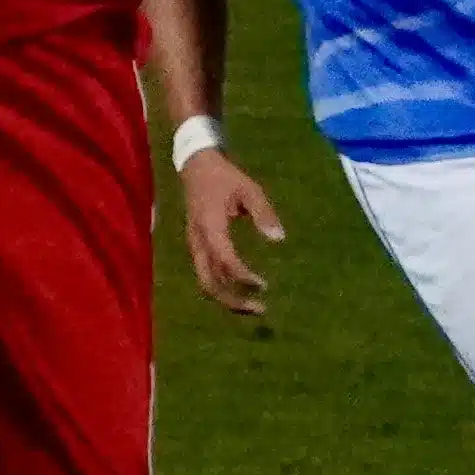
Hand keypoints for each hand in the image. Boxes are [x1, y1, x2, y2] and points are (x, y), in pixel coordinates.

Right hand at [176, 140, 289, 321]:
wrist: (196, 166)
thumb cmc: (225, 177)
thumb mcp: (249, 189)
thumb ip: (264, 213)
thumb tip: (279, 239)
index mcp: (210, 227)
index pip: (225, 260)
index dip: (243, 276)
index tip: (263, 285)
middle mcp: (198, 241)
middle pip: (209, 282)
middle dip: (233, 300)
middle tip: (260, 308)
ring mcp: (194, 246)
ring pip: (206, 282)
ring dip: (228, 297)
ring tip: (253, 305)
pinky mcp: (196, 247)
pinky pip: (207, 274)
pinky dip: (223, 287)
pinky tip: (241, 290)